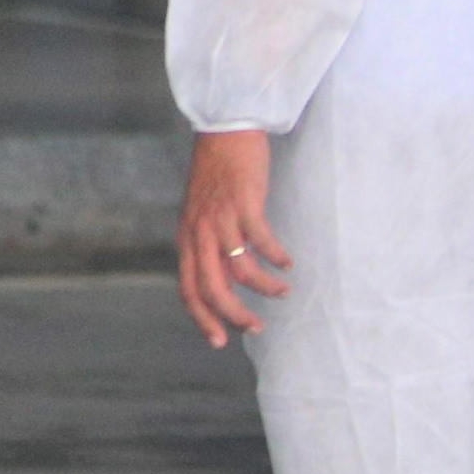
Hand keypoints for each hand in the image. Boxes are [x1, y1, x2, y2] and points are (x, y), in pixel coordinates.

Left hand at [176, 128, 289, 348]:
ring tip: (284, 291)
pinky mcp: (243, 204)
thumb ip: (211, 249)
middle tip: (256, 329)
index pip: (188, 289)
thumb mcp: (203, 219)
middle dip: (234, 315)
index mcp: (186, 239)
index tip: (219, 341)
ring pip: (240, 270)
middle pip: (212, 288)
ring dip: (265, 287)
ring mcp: (219, 219)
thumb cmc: (216, 178)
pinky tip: (287, 262)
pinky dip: (276, 257)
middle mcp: (198, 233)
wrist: (222, 133)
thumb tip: (228, 284)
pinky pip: (261, 241)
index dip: (202, 318)